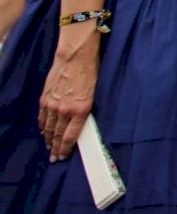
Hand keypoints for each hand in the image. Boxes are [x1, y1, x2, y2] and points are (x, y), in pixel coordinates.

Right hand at [39, 29, 100, 160]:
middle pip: (58, 135)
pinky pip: (42, 117)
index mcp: (81, 110)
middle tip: (54, 158)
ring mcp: (53, 104)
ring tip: (49, 148)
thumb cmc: (90, 71)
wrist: (75, 56)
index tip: (62, 157)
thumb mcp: (95, 93)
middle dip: (55, 148)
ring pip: (49, 128)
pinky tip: (43, 131)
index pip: (70, 136)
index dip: (65, 149)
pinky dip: (43, 126)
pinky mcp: (45, 98)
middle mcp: (65, 110)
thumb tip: (82, 122)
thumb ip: (86, 109)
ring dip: (48, 139)